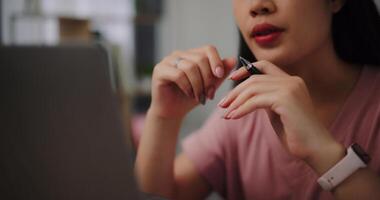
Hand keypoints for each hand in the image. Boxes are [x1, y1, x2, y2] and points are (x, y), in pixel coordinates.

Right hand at [149, 45, 235, 118]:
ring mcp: (168, 61)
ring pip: (190, 67)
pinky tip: (189, 94)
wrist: (173, 112)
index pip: (208, 49)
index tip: (220, 75)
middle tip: (209, 94)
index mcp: (192, 54)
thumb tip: (233, 59)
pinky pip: (178, 75)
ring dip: (198, 85)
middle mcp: (179, 54)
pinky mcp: (159, 70)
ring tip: (199, 97)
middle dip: (208, 79)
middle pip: (201, 59)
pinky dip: (187, 87)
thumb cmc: (190, 98)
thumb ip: (220, 73)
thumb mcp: (210, 85)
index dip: (217, 61)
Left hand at [218, 60, 340, 162]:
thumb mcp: (277, 111)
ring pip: (253, 88)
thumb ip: (266, 99)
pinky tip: (233, 117)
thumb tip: (246, 96)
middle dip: (235, 91)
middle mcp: (292, 81)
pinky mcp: (285, 100)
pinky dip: (241, 109)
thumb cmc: (295, 133)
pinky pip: (255, 101)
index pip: (264, 65)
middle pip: (254, 78)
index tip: (231, 78)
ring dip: (236, 101)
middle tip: (222, 104)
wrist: (315, 148)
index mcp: (291, 81)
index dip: (245, 69)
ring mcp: (290, 88)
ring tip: (226, 113)